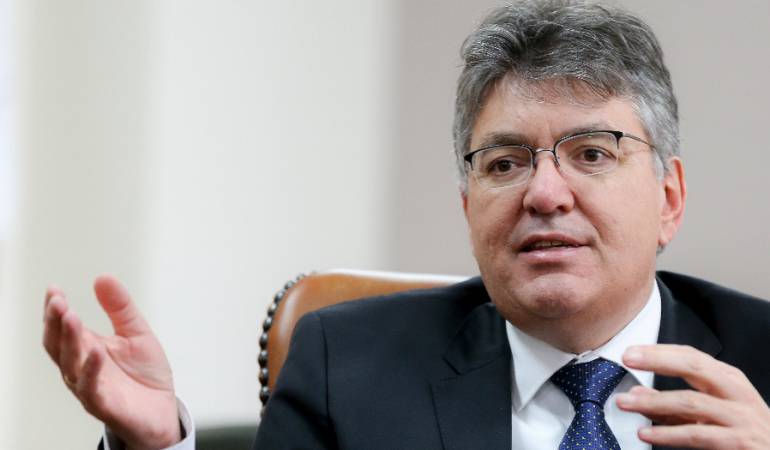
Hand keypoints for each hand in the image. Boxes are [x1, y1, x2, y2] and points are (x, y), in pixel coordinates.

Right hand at [42, 275, 181, 449]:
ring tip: (72, 318)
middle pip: (59, 345)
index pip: (63, 328)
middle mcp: (83, 368)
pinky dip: (91, 370)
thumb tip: (102, 277)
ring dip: (69, 341)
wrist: (163, 410)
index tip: (53, 289)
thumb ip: (120, 308)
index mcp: (88, 349)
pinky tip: (95, 352)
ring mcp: (91, 387)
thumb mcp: (136, 333)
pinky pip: (91, 389)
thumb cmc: (145, 375)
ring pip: (70, 365)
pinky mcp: (105, 406)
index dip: (56, 310)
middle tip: (57, 301)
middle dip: (56, 323)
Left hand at [617, 344, 769, 448]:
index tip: (630, 351)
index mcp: (729, 379)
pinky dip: (668, 434)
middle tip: (627, 359)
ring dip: (653, 401)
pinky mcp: (739, 442)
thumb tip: (637, 393)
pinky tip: (646, 433)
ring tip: (625, 401)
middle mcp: (736, 393)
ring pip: (691, 402)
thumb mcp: (712, 410)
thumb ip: (676, 404)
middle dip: (657, 360)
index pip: (692, 355)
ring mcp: (740, 417)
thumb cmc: (743, 430)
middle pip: (694, 367)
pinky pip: (697, 434)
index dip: (659, 351)